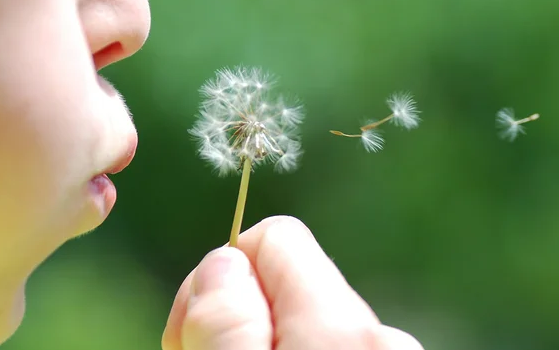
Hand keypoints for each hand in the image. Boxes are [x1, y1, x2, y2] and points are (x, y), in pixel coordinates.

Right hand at [162, 216, 423, 349]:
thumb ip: (226, 325)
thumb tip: (224, 261)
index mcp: (343, 331)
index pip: (276, 237)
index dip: (222, 271)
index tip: (192, 328)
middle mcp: (383, 339)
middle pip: (290, 281)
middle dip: (243, 313)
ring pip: (307, 320)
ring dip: (267, 338)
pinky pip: (329, 343)